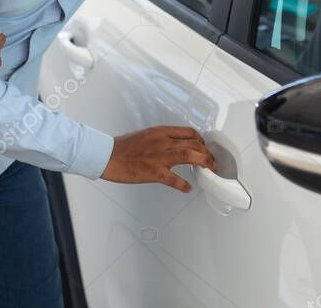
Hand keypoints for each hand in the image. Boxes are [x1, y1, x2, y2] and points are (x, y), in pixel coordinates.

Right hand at [101, 126, 216, 192]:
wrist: (108, 155)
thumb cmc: (124, 146)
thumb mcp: (146, 134)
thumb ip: (162, 138)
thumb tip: (175, 144)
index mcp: (161, 132)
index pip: (189, 132)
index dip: (201, 139)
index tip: (204, 146)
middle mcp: (163, 142)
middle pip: (193, 144)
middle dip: (206, 152)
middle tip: (211, 160)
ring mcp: (159, 157)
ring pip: (189, 156)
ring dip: (203, 162)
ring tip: (210, 169)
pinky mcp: (154, 172)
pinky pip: (174, 180)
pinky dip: (184, 185)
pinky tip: (188, 189)